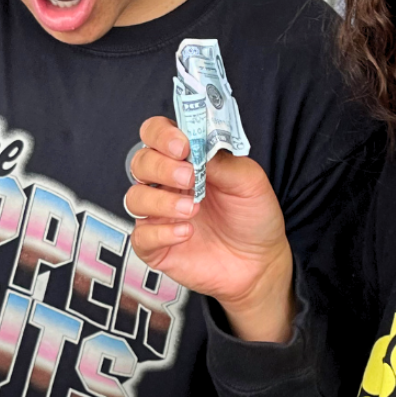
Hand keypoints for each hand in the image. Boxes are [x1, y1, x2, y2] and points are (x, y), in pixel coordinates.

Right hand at [126, 117, 295, 341]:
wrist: (261, 262)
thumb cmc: (253, 216)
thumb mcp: (249, 181)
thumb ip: (221, 160)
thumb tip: (197, 146)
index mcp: (185, 160)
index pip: (155, 134)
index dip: (161, 135)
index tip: (182, 146)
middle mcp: (166, 185)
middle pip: (140, 162)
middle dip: (161, 167)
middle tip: (188, 178)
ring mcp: (159, 215)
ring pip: (135, 198)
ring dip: (161, 201)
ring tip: (192, 209)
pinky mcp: (157, 246)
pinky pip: (141, 236)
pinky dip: (161, 232)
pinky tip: (187, 232)